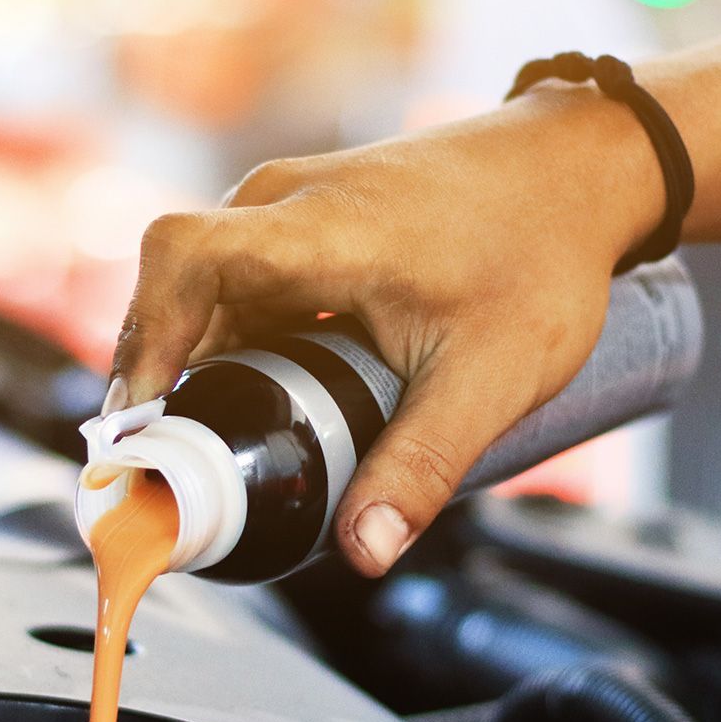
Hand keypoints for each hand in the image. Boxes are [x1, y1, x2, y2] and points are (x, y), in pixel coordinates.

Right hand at [107, 87, 663, 576]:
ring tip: (215, 450)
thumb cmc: (542, 250)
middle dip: (162, 381)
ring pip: (200, 291)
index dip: (143, 337)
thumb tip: (364, 552)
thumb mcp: (491, 376)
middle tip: (169, 472)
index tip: (140, 420)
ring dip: (197, 368)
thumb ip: (421, 466)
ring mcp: (286, 209)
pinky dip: (228, 346)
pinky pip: (231, 285)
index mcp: (317, 229)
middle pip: (174, 287)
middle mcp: (283, 204)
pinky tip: (258, 403)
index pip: (183, 257)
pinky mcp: (296, 224)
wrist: (580, 168)